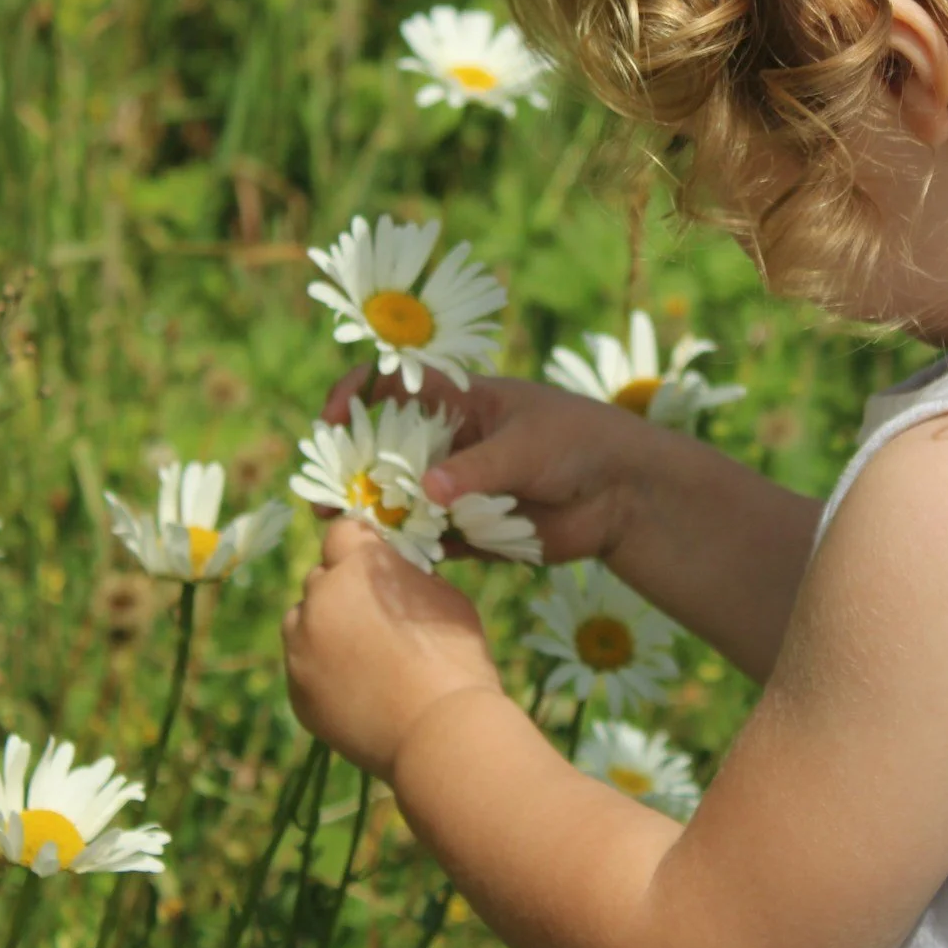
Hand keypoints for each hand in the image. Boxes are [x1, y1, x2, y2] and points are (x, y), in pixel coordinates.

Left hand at [284, 518, 503, 778]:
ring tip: (363, 655)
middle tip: (377, 617)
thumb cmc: (457, 659)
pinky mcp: (296, 689)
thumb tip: (395, 571)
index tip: (377, 565)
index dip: (360, 546)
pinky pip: (303, 666)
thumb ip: (409, 575)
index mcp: (359, 566)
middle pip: (320, 578)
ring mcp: (301, 647)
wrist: (440, 733)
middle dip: (343, 590)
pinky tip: (358, 687)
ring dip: (324, 628)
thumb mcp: (446, 597)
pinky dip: (322, 669)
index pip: (342, 533)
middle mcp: (320, 598)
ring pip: (302, 621)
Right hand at [321, 365, 668, 564]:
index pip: (393, 386)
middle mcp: (447, 444)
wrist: (623, 494)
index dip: (356, 395)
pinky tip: (387, 561)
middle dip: (348, 468)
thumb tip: (428, 491)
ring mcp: (455, 489)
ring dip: (369, 514)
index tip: (333, 418)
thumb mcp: (528, 445)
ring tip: (344, 531)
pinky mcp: (469, 533)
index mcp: (458, 402)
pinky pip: (427, 542)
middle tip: (324, 493)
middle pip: (382, 451)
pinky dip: (406, 551)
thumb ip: (478, 468)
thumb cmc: (579, 443)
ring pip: (398, 500)